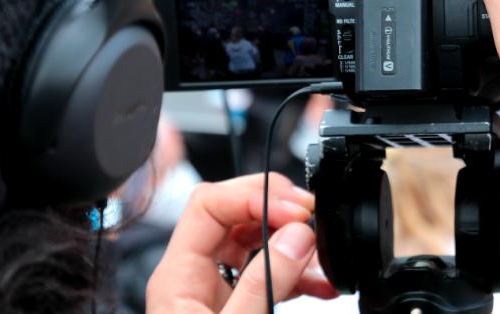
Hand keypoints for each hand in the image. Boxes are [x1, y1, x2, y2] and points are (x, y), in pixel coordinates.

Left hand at [146, 173, 336, 312]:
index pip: (209, 203)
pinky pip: (270, 273)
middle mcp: (194, 276)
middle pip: (236, 213)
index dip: (255, 196)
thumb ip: (265, 284)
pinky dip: (299, 272)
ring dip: (294, 240)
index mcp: (178, 277)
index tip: (296, 211)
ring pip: (257, 241)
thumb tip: (296, 235)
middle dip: (279, 208)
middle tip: (312, 215)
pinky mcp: (238, 306)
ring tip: (321, 251)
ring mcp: (216, 291)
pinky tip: (321, 282)